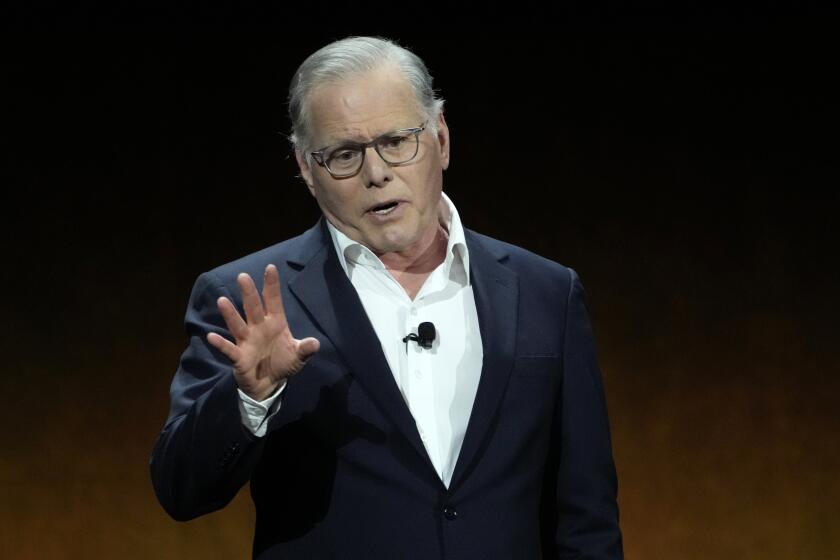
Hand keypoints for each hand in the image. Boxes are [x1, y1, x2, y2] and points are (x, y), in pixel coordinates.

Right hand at [207, 264, 319, 400]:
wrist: (269, 384)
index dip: (272, 286)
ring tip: (222, 301)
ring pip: (238, 324)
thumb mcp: (298, 356)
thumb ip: (305, 349)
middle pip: (253, 308)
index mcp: (275, 323)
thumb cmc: (283, 363)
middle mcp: (259, 328)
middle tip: (243, 277)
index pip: (273, 301)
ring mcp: (247, 341)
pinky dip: (220, 344)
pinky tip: (212, 337)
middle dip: (249, 293)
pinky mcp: (239, 357)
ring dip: (230, 314)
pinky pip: (229, 349)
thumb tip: (316, 344)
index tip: (270, 268)